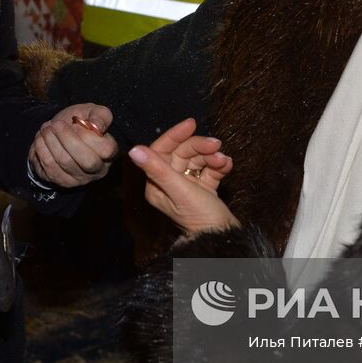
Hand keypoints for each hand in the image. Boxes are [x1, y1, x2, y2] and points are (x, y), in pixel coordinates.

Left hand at [29, 103, 117, 188]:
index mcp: (109, 152)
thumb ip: (99, 115)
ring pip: (65, 162)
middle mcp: (97, 170)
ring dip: (51, 140)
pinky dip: (42, 148)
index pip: (107, 150)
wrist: (58, 134)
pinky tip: (41, 138)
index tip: (76, 123)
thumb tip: (97, 126)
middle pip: (87, 161)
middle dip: (68, 139)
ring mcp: (79, 179)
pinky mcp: (61, 181)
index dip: (89, 136)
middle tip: (57, 125)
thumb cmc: (79, 123)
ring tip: (47, 128)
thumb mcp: (91, 112)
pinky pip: (49, 166)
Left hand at [128, 118, 238, 236]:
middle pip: (183, 153)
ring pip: (198, 160)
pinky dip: (218, 166)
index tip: (191, 124)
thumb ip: (158, 169)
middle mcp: (169, 184)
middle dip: (200, 147)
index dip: (175, 136)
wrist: (225, 238)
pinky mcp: (203, 189)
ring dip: (212, 157)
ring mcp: (187, 187)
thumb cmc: (200, 218)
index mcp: (157, 185)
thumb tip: (134, 150)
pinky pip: (209, 170)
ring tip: (223, 161)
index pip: (162, 151)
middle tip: (216, 145)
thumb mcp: (179, 190)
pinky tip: (227, 166)